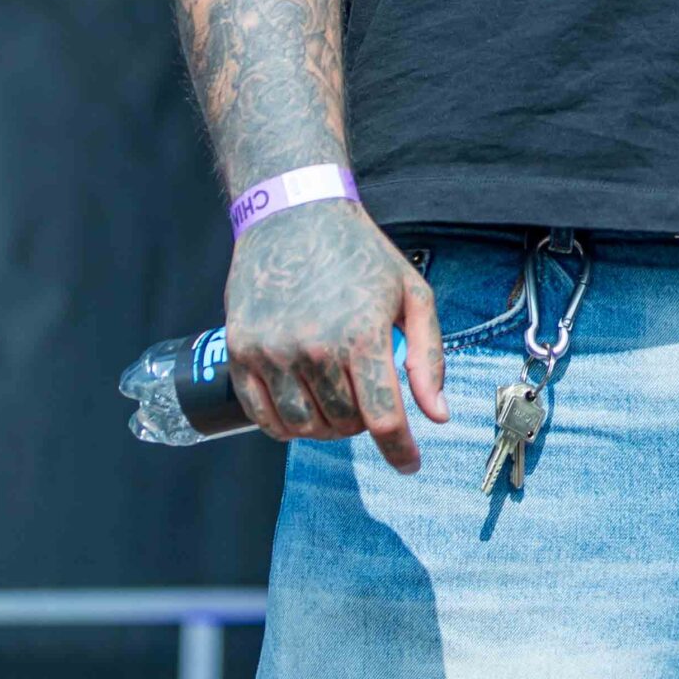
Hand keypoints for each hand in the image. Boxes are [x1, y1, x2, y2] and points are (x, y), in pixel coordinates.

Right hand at [224, 199, 446, 466]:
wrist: (294, 214)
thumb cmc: (361, 254)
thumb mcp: (412, 293)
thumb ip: (428, 357)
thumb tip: (437, 415)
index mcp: (362, 334)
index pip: (383, 419)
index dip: (400, 451)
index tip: (409, 464)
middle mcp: (314, 347)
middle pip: (344, 425)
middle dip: (364, 423)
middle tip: (367, 396)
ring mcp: (271, 351)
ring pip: (304, 427)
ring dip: (327, 427)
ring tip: (337, 399)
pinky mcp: (240, 350)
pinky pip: (264, 417)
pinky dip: (286, 426)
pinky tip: (301, 408)